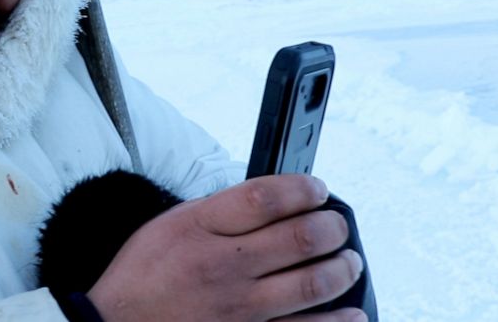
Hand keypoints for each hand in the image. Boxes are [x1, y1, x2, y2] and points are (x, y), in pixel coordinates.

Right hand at [85, 175, 365, 321]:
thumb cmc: (144, 274)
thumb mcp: (170, 224)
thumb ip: (219, 210)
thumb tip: (274, 199)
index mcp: (200, 229)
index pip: (265, 197)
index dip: (303, 188)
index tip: (317, 188)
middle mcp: (222, 267)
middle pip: (300, 238)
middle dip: (332, 227)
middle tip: (337, 226)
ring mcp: (239, 308)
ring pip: (312, 284)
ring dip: (343, 269)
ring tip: (348, 261)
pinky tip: (353, 312)